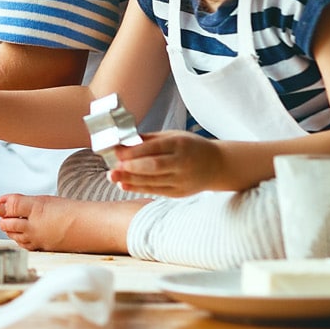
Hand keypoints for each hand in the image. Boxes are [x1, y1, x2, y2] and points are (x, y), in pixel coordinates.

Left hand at [108, 130, 225, 196]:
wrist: (217, 165)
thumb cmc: (191, 147)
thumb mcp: (172, 136)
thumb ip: (149, 139)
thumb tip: (123, 141)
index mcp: (179, 144)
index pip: (153, 148)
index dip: (132, 151)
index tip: (116, 151)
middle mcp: (181, 163)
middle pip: (153, 166)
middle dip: (130, 168)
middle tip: (112, 168)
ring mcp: (182, 180)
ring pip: (153, 181)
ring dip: (130, 180)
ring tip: (113, 177)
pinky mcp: (180, 193)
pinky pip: (156, 191)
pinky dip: (139, 188)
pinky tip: (124, 185)